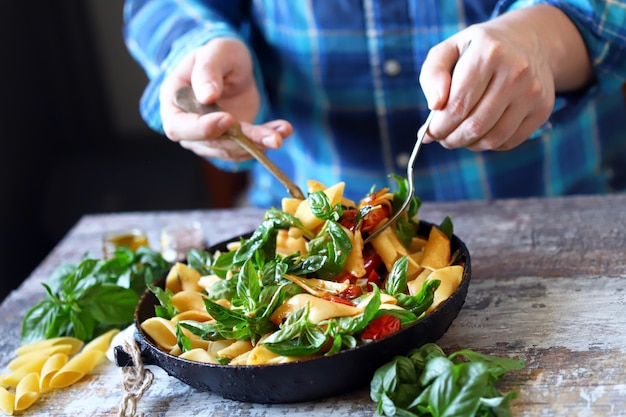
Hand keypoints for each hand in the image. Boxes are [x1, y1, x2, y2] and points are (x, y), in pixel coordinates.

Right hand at [159, 37, 291, 160]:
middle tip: (271, 137)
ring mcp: (208, 139)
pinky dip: (264, 141)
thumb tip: (207, 96)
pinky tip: (283, 130)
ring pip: (231, 150)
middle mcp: (187, 127)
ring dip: (258, 144)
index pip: (179, 126)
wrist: (233, 67)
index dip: (202, 128)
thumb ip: (207, 71)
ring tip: (281, 132)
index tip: (228, 119)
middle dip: (242, 141)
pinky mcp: (229, 142)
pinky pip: (245, 149)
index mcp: (174, 102)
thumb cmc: (218, 55)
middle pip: (210, 144)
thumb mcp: (215, 53)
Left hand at [419, 5, 591, 150]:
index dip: (438, 127)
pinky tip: (480, 133)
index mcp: (489, 52)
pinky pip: (509, 142)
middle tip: (442, 138)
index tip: (429, 133)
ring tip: (458, 136)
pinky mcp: (543, 109)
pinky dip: (488, 145)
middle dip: (451, 139)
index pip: (457, 105)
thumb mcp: (449, 50)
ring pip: (492, 138)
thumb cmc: (477, 50)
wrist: (527, 41)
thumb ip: (433, 75)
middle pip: (474, 126)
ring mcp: (533, 92)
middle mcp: (516, 71)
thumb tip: (435, 106)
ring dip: (468, 145)